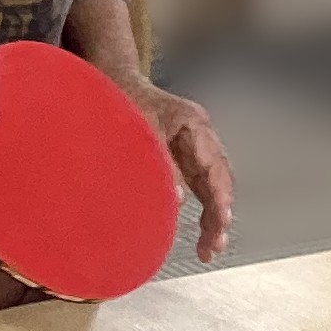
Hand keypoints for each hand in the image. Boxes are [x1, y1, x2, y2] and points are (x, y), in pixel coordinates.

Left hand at [127, 82, 233, 262]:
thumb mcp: (138, 128)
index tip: (220, 220)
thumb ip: (159, 163)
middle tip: (213, 245)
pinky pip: (200, 188)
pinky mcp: (184, 160)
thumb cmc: (122, 99)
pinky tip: (202, 234)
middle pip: (219, 178)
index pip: (215, 164)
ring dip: (213, 218)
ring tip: (209, 249)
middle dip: (219, 214)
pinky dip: (203, 211)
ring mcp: (194, 148)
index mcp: (193, 122)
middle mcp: (200, 135)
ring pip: (212, 187)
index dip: (219, 195)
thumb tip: (176, 201)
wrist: (110, 81)